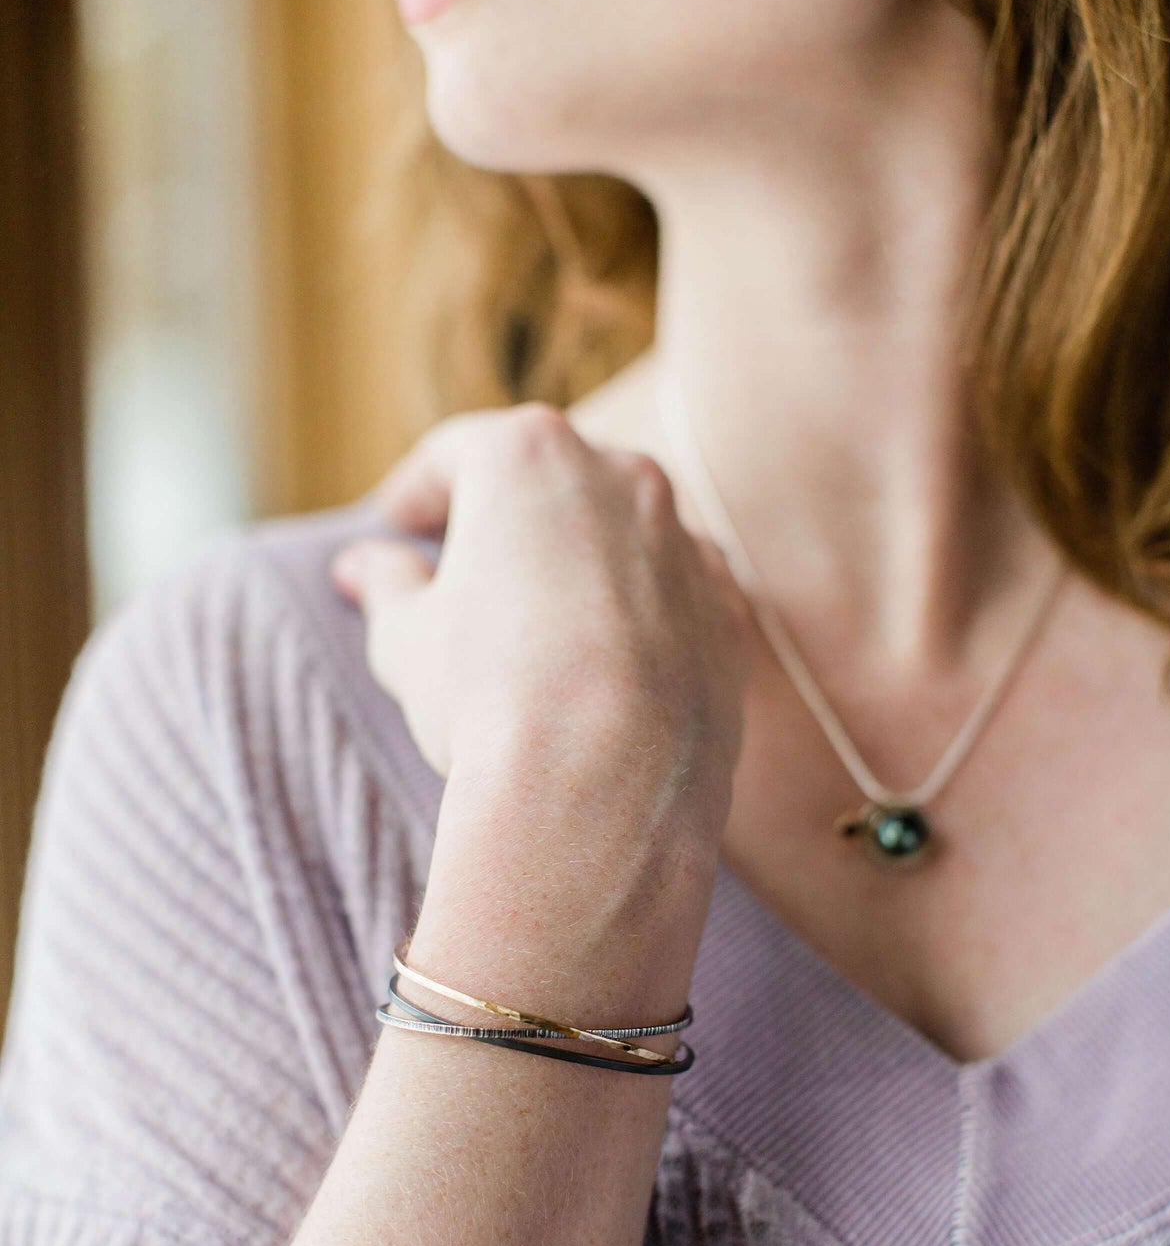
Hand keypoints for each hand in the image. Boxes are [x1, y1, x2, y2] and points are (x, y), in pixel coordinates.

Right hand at [330, 401, 752, 838]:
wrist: (604, 790)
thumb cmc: (486, 698)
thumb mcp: (408, 639)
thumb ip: (388, 586)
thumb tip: (363, 567)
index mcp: (529, 455)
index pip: (455, 455)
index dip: (416, 493)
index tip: (396, 526)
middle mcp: (624, 475)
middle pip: (550, 482)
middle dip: (507, 520)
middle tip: (465, 570)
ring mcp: (689, 542)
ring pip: (624, 536)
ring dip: (583, 566)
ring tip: (540, 629)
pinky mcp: (731, 613)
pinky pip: (676, 599)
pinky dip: (644, 619)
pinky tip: (609, 672)